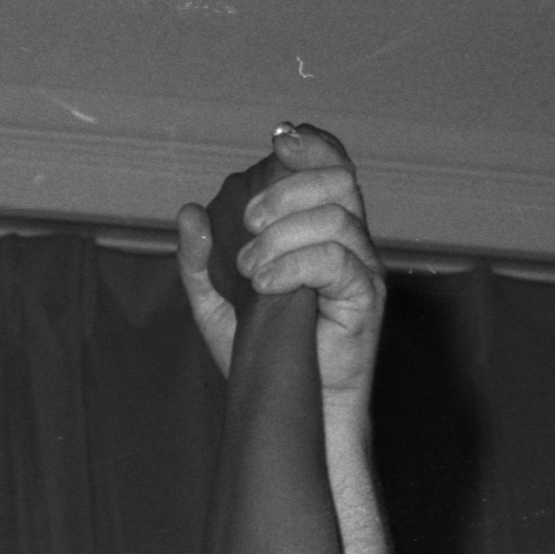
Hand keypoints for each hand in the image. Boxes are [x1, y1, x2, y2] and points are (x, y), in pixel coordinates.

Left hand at [174, 123, 384, 406]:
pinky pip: (339, 260)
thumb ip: (201, 263)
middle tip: (247, 222)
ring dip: (284, 234)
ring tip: (249, 270)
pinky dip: (296, 265)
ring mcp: (363, 266)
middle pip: (338, 179)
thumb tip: (188, 212)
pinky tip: (265, 286)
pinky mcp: (366, 297)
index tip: (277, 140)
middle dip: (287, 189)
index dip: (310, 144)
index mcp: (320, 228)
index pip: (329, 165)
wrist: (298, 413)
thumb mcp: (219, 307)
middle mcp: (350, 238)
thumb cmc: (267, 357)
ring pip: (337, 216)